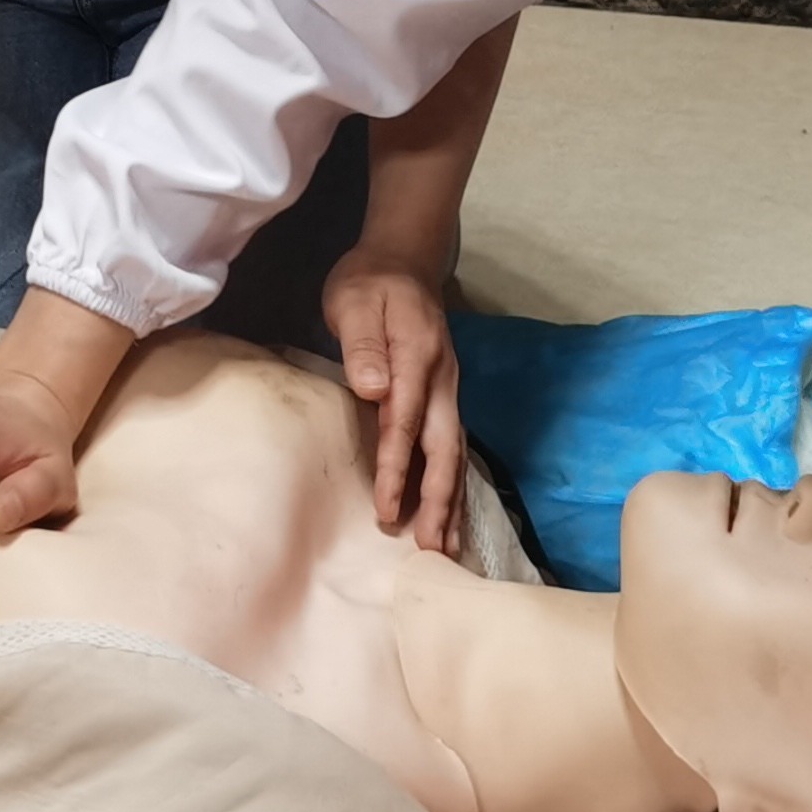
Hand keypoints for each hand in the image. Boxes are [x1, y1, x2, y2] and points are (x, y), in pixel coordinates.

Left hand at [327, 243, 468, 553]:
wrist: (402, 261)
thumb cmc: (370, 283)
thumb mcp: (356, 300)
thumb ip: (364, 343)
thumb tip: (372, 387)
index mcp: (418, 358)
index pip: (406, 423)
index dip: (399, 469)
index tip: (388, 510)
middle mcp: (443, 380)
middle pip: (446, 449)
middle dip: (440, 502)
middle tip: (432, 550)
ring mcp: (448, 389)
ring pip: (455, 453)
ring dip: (451, 500)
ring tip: (446, 547)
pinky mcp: (444, 396)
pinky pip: (452, 446)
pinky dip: (452, 483)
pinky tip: (448, 512)